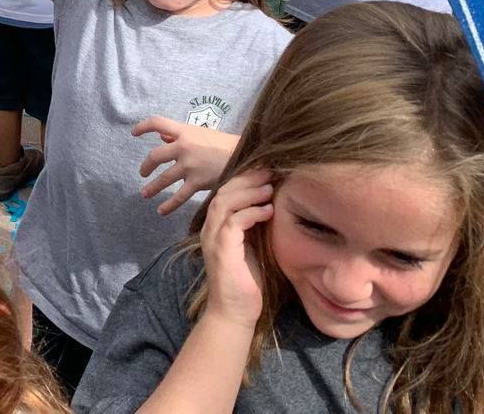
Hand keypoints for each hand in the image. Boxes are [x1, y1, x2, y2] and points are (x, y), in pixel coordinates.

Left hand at [134, 116, 237, 215]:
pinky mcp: (197, 182)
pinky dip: (169, 205)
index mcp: (185, 131)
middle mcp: (183, 147)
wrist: (245, 155)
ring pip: (164, 178)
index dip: (143, 127)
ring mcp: (189, 165)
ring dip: (152, 187)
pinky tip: (161, 211)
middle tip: (142, 173)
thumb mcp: (202, 134)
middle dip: (146, 166)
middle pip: (155, 156)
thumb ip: (181, 135)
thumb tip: (162, 137)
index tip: (134, 133)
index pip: (158, 123)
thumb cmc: (225, 143)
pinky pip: (179, 196)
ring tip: (145, 194)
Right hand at [200, 170, 272, 327]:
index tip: (266, 171)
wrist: (235, 312)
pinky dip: (252, 212)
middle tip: (269, 172)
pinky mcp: (222, 250)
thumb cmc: (247, 281)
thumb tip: (272, 201)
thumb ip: (255, 224)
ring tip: (270, 187)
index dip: (244, 178)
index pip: (226, 192)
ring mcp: (213, 238)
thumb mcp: (253, 246)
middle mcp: (210, 228)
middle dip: (247, 178)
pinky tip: (269, 210)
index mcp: (216, 226)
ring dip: (249, 191)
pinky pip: (234, 222)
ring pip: (226, 202)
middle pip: (224, 191)